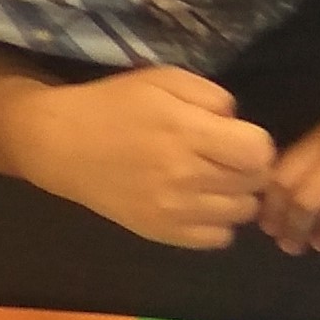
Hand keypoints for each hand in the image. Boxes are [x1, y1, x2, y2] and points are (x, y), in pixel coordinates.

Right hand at [6, 69, 275, 249]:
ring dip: (234, 196)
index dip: (255, 142)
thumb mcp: (163, 80)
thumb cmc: (113, 105)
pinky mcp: (161, 233)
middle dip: (247, 168)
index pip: (259, 152)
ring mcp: (173, 210)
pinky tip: (197, 202)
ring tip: (211, 181)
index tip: (236, 137)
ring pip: (241, 213)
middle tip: (224, 158)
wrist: (60, 144)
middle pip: (255, 183)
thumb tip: (239, 125)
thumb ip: (212, 97)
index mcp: (186, 132)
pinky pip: (218, 239)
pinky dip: (216, 222)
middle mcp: (184, 176)